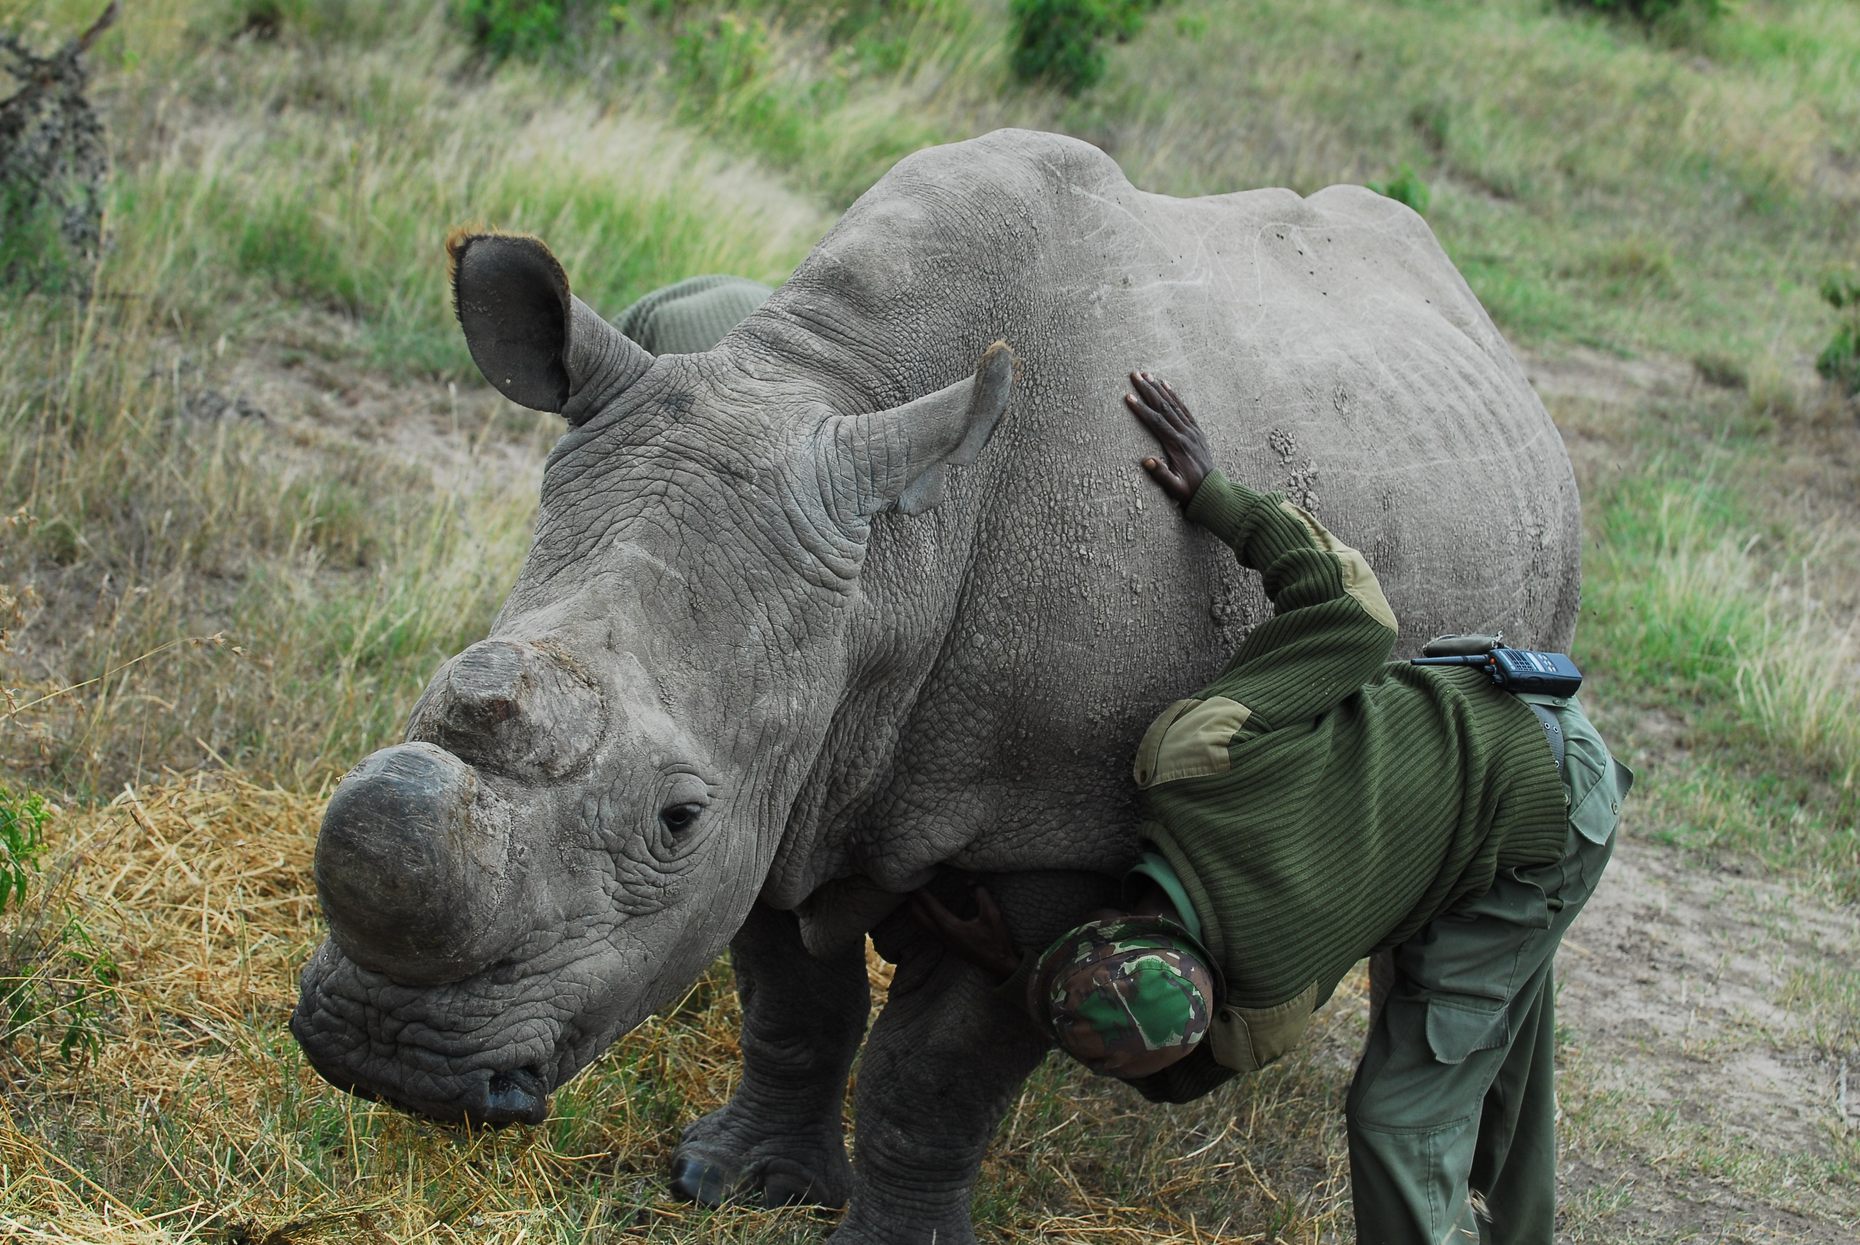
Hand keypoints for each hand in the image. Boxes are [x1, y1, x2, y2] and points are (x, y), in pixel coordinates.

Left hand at [908, 881, 1021, 981]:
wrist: (1000, 964)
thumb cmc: (997, 940)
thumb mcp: (993, 914)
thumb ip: (981, 895)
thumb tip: (970, 882)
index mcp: (952, 928)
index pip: (932, 908)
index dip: (922, 895)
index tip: (913, 884)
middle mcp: (944, 936)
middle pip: (920, 918)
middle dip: (913, 903)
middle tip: (906, 890)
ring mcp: (945, 943)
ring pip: (923, 926)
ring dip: (916, 913)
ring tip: (913, 900)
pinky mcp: (949, 945)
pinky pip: (929, 931)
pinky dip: (923, 920)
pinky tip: (926, 914)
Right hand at [1123, 371, 1213, 505]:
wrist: (1212, 491)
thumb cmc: (1190, 491)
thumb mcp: (1175, 489)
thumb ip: (1162, 475)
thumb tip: (1146, 460)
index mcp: (1177, 445)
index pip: (1156, 422)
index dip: (1141, 409)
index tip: (1128, 397)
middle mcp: (1185, 434)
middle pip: (1164, 407)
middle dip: (1148, 390)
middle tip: (1135, 375)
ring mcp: (1192, 431)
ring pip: (1174, 405)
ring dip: (1159, 389)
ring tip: (1147, 375)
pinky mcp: (1196, 431)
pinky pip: (1184, 409)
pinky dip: (1175, 396)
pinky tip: (1167, 385)